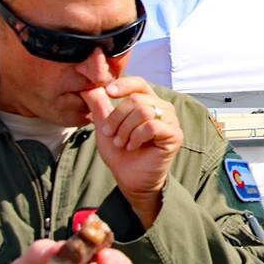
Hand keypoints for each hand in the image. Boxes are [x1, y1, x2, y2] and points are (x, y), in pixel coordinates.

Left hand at [81, 78, 183, 227]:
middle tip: (111, 134)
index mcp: (148, 103)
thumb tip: (88, 87)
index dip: (124, 85)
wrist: (129, 179)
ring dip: (126, 130)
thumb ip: (99, 106)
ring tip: (122, 143)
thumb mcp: (105, 127)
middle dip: (118, 118)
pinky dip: (137, 137)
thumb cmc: (120, 154)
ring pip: (145, 111)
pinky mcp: (175, 135)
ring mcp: (171, 122)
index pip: (139, 84)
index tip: (108, 93)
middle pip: (137, 99)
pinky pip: (152, 126)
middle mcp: (163, 109)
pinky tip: (133, 147)